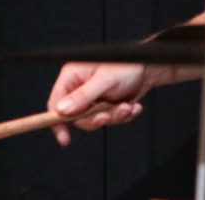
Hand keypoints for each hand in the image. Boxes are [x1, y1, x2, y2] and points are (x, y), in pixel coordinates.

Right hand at [46, 62, 162, 145]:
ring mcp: (93, 99)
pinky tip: (132, 106)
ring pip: (95, 121)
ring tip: (127, 106)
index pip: (55, 103)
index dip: (57, 122)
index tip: (65, 138)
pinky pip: (109, 120)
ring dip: (114, 117)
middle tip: (108, 115)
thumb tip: (61, 110)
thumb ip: (83, 96)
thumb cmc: (126, 66)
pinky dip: (122, 116)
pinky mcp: (106, 106)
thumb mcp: (104, 81)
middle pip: (76, 117)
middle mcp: (79, 89)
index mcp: (72, 77)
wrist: (150, 69)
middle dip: (96, 119)